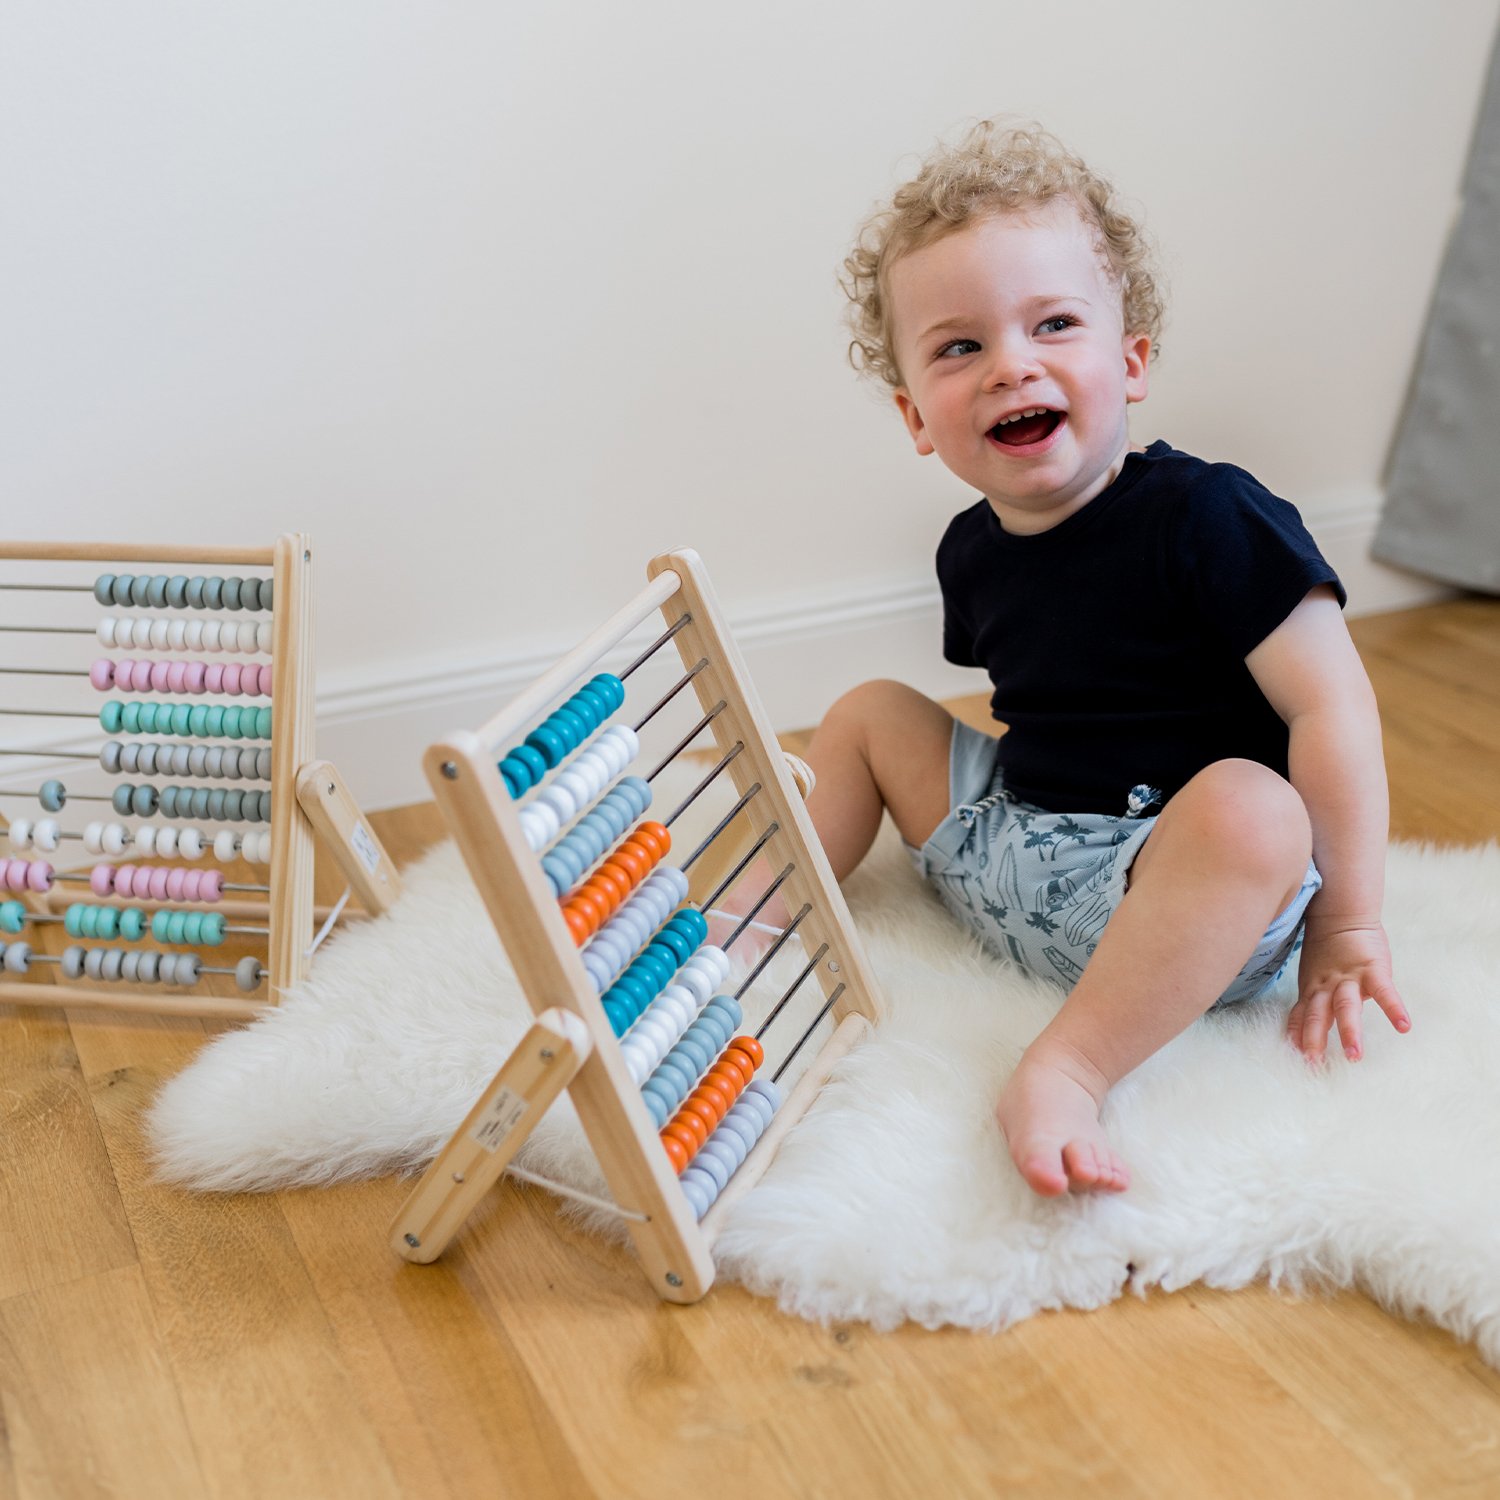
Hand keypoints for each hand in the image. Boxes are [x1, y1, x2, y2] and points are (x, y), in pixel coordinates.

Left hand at [1286, 915, 1410, 1063]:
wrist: (1342, 913)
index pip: (1301, 1016)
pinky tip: (1403, 1026)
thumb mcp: (1313, 977)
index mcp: (1313, 989)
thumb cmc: (1328, 949)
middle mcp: (1327, 986)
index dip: (1297, 1036)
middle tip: (1313, 1064)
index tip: (1294, 1058)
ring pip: (1345, 1006)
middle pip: (1317, 1014)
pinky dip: (1393, 1008)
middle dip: (1314, 1040)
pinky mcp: (1373, 969)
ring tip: (1354, 1054)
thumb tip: (1297, 1031)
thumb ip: (1310, 1003)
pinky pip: (1384, 991)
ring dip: (1348, 1030)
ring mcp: (1349, 978)